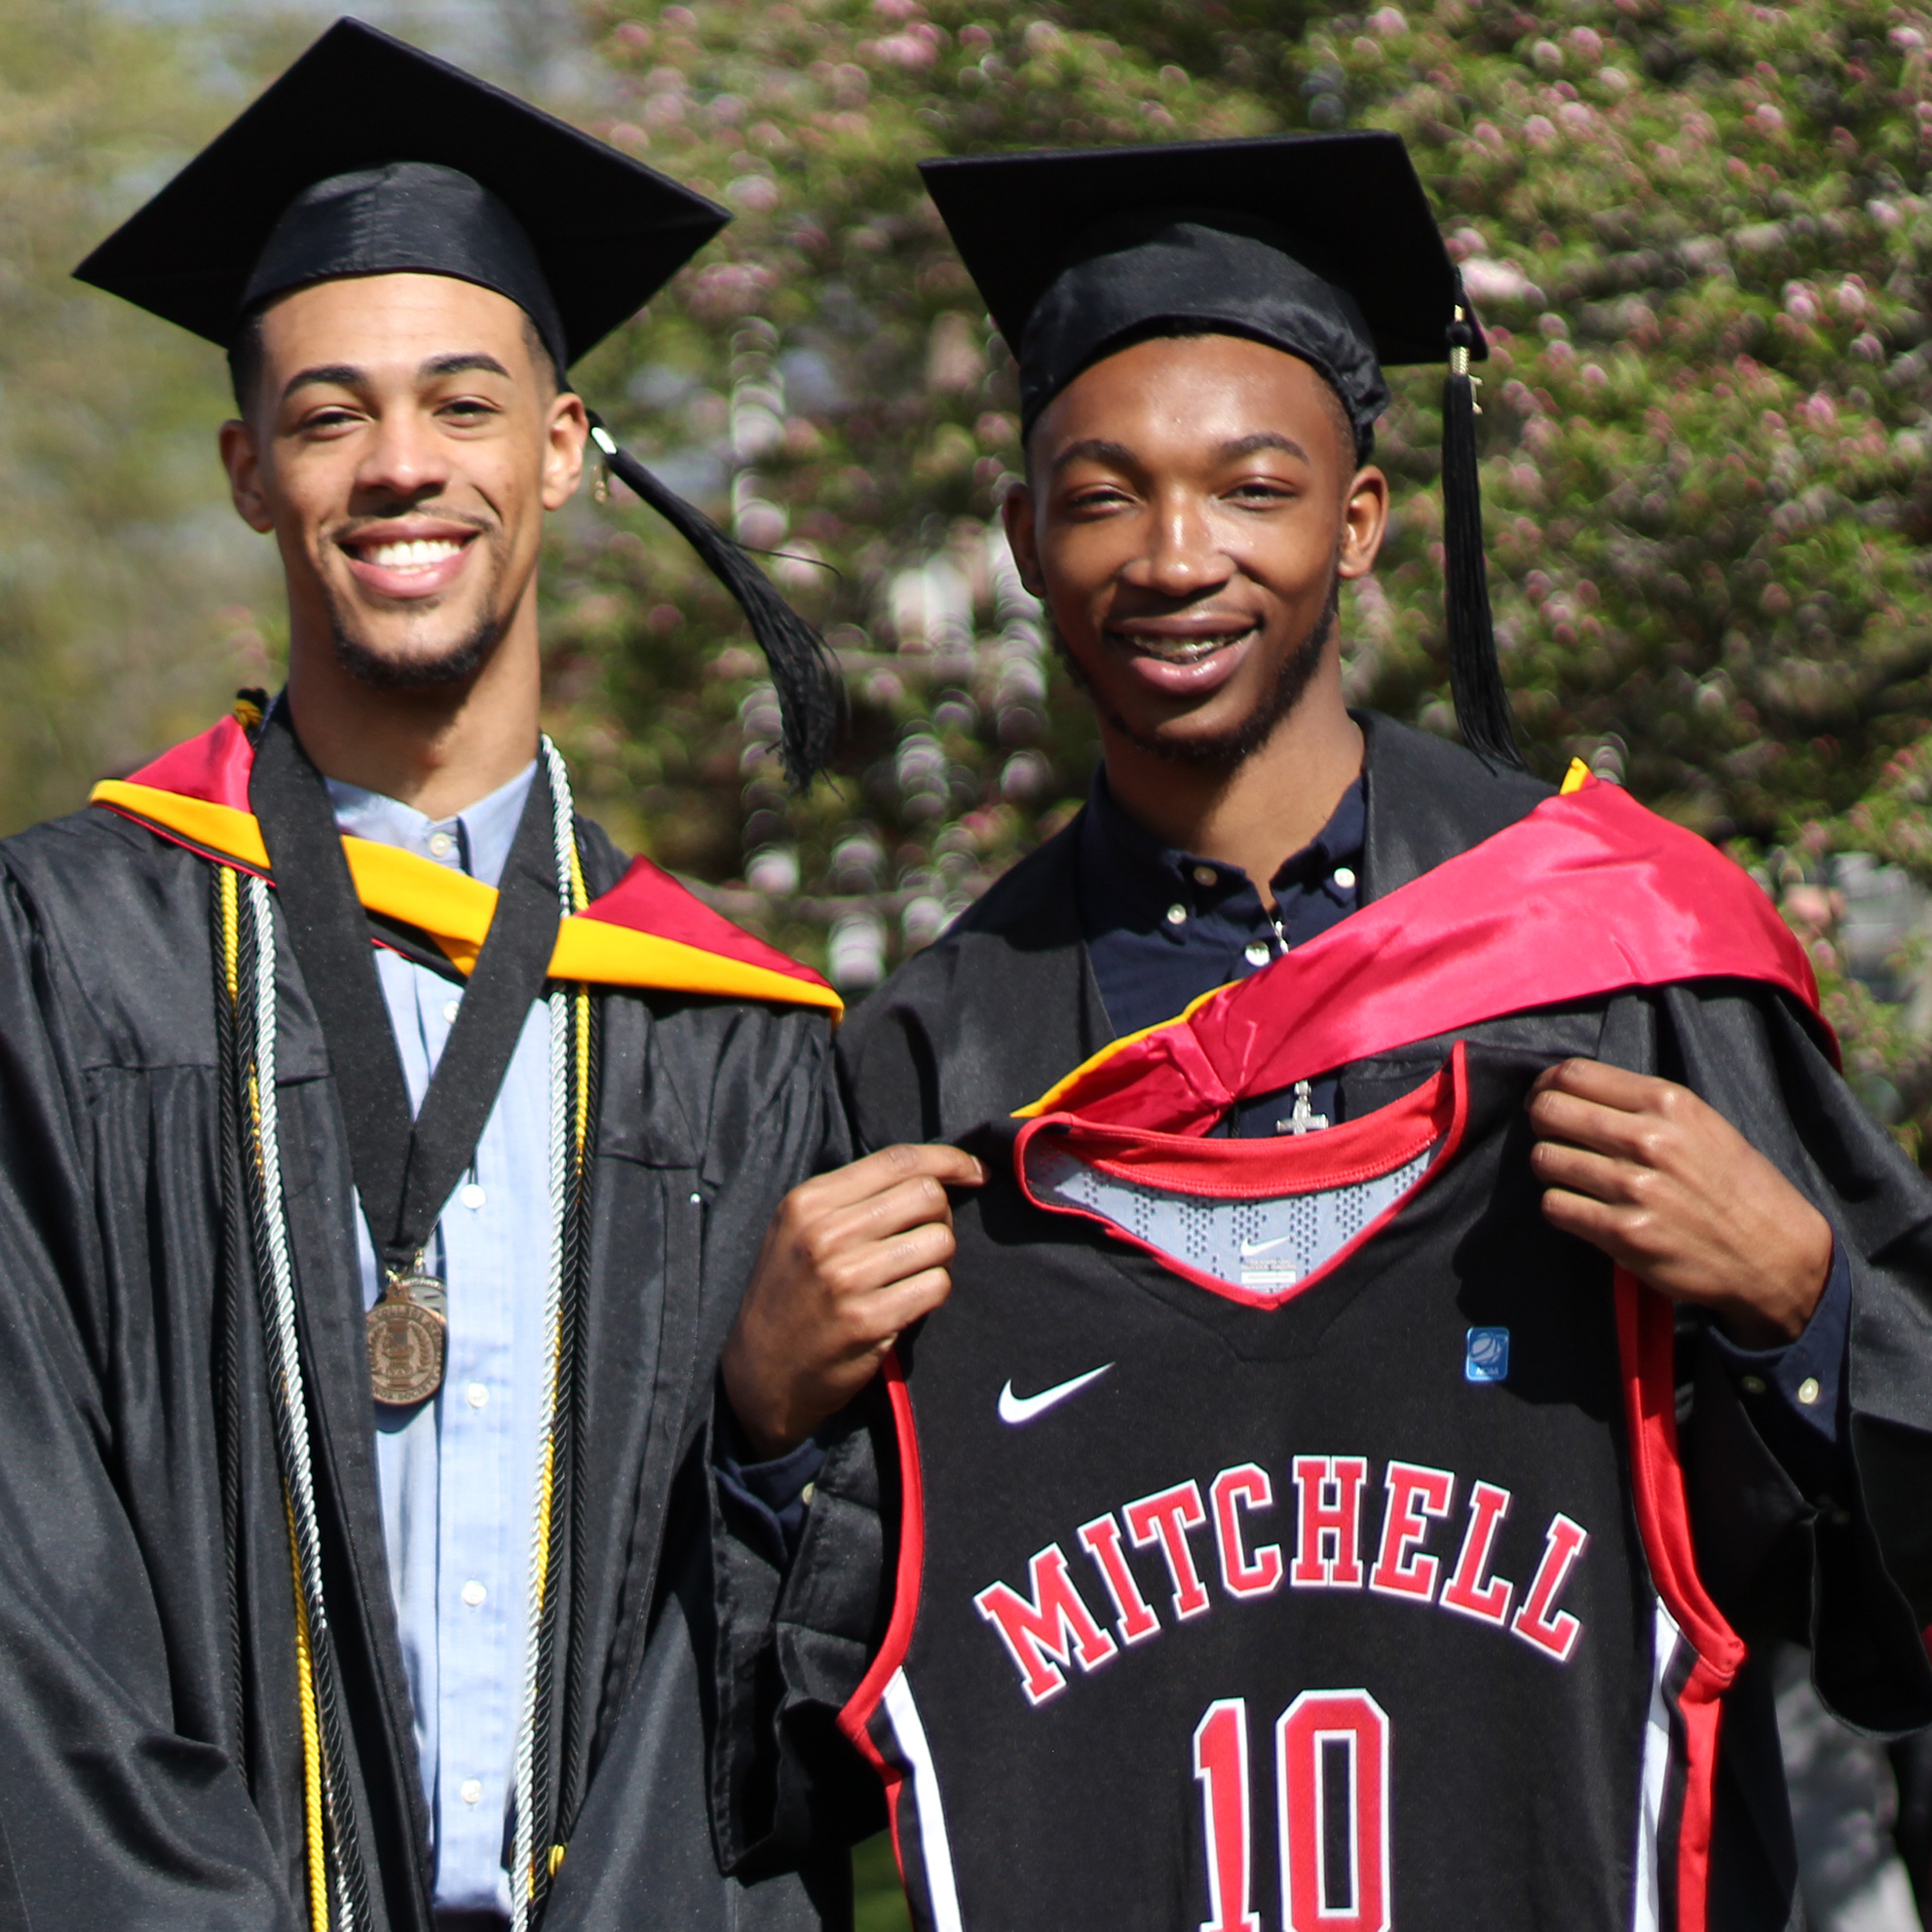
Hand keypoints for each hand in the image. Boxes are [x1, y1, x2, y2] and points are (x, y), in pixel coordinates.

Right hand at [723, 1143, 986, 1457]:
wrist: (760, 1373)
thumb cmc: (790, 1294)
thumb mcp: (799, 1230)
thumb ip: (853, 1198)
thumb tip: (934, 1173)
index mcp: (809, 1201)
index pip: (898, 1160)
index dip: (949, 1160)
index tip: (977, 1171)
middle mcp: (825, 1233)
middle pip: (927, 1196)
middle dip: (942, 1215)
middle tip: (925, 1238)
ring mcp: (846, 1277)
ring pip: (940, 1241)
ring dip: (938, 1259)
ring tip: (910, 1275)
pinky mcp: (867, 1320)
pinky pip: (936, 1287)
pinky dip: (933, 1293)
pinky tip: (906, 1302)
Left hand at [1526, 1059, 1832, 1347]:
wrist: (1776, 1254)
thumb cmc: (1735, 1185)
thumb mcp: (1702, 1124)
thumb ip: (1641, 1104)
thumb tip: (1568, 1089)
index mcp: (1669, 1103)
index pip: (1573, 1074)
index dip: (1547, 1085)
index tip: (1546, 1098)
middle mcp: (1649, 1140)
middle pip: (1549, 1112)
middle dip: (1541, 1122)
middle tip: (1552, 1137)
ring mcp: (1635, 1188)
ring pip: (1545, 1159)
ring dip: (1550, 1168)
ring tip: (1572, 1176)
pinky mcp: (1624, 1234)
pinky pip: (1556, 1206)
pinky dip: (1561, 1207)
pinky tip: (1582, 1209)